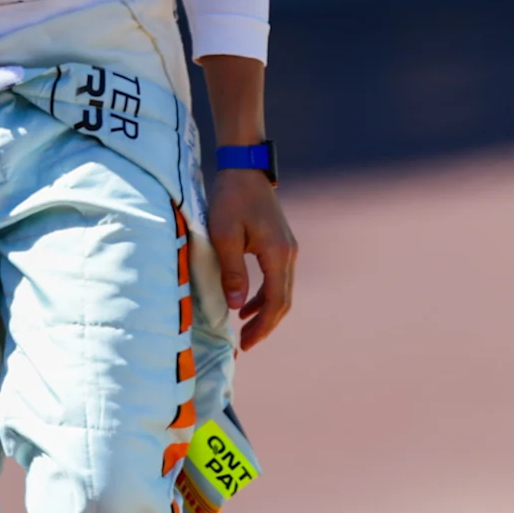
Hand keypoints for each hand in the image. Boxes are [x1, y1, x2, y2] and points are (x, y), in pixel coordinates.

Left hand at [206, 167, 296, 350]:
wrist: (245, 168)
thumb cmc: (231, 198)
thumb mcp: (224, 235)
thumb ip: (232, 271)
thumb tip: (235, 306)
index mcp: (278, 253)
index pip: (276, 301)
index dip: (263, 325)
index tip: (247, 343)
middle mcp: (289, 253)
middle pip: (284, 300)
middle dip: (266, 325)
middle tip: (246, 344)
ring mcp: (288, 249)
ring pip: (282, 291)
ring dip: (265, 312)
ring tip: (245, 330)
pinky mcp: (280, 244)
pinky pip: (277, 278)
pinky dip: (264, 295)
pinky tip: (246, 304)